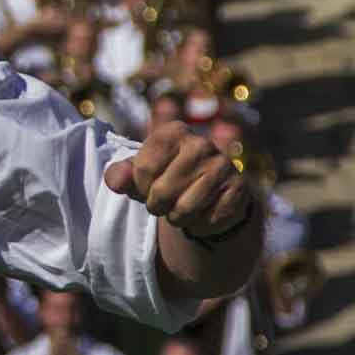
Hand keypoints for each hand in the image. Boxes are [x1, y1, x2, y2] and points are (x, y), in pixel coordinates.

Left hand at [103, 123, 251, 240]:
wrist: (209, 199)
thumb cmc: (167, 182)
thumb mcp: (139, 177)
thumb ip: (121, 175)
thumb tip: (115, 180)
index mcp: (173, 131)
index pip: (142, 168)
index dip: (140, 187)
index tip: (148, 186)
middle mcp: (200, 142)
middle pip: (161, 191)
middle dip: (157, 206)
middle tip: (165, 202)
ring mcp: (223, 164)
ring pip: (185, 209)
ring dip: (178, 217)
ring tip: (182, 208)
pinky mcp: (239, 187)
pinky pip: (209, 218)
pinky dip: (202, 222)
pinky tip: (205, 211)